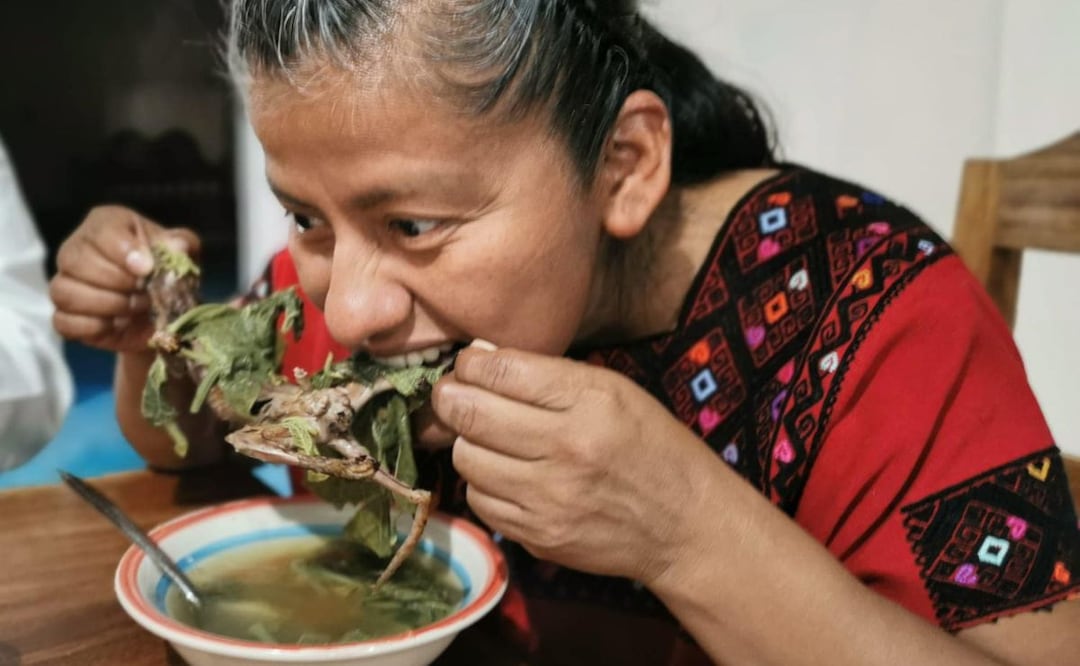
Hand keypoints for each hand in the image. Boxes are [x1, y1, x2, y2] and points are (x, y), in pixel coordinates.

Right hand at [50, 205, 199, 353]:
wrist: (162, 309)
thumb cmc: (166, 270)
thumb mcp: (183, 252)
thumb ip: (183, 244)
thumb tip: (178, 246)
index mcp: (105, 224)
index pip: (100, 231)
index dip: (123, 252)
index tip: (147, 269)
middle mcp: (76, 249)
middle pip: (76, 261)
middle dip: (118, 282)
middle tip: (146, 292)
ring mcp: (65, 282)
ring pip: (64, 291)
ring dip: (107, 305)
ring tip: (135, 308)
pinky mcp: (64, 316)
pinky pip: (63, 322)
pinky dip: (93, 326)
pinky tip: (117, 324)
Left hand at [431, 343, 711, 583]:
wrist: (684, 524)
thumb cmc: (650, 445)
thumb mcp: (614, 391)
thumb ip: (548, 374)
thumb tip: (479, 358)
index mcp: (590, 401)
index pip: (502, 372)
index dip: (471, 365)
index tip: (468, 366)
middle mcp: (566, 448)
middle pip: (471, 414)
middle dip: (451, 398)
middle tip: (452, 395)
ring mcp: (549, 498)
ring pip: (466, 459)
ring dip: (467, 442)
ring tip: (486, 437)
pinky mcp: (538, 535)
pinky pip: (479, 501)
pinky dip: (483, 483)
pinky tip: (504, 474)